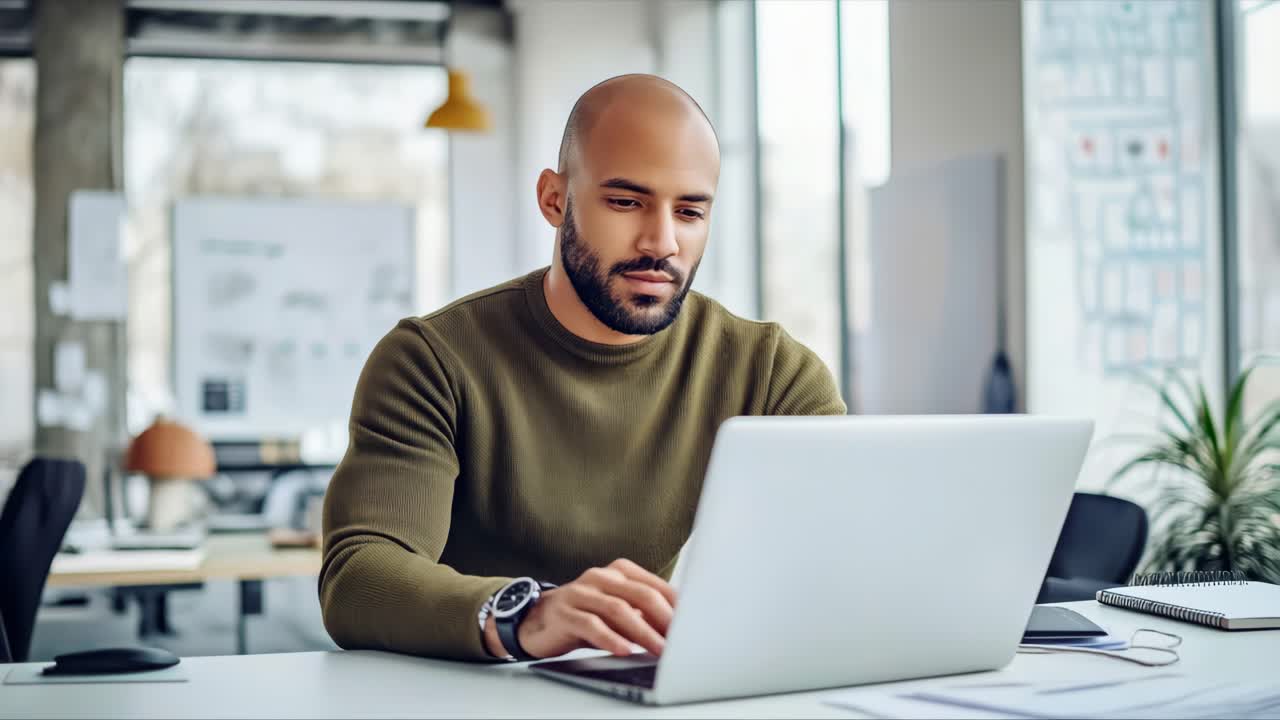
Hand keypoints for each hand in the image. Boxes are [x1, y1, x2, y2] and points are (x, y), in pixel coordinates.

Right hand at [485, 559, 676, 659]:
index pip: (656, 586)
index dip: (676, 607)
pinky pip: (591, 624)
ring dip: (642, 633)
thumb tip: (678, 630)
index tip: (692, 627)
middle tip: (680, 641)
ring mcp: (581, 592)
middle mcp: (601, 576)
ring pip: (618, 609)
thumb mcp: (618, 612)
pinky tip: (624, 650)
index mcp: (620, 571)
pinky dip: (611, 638)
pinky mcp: (565, 611)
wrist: (538, 620)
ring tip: (658, 650)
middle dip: (664, 619)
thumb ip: (643, 615)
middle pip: (641, 594)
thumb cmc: (586, 616)